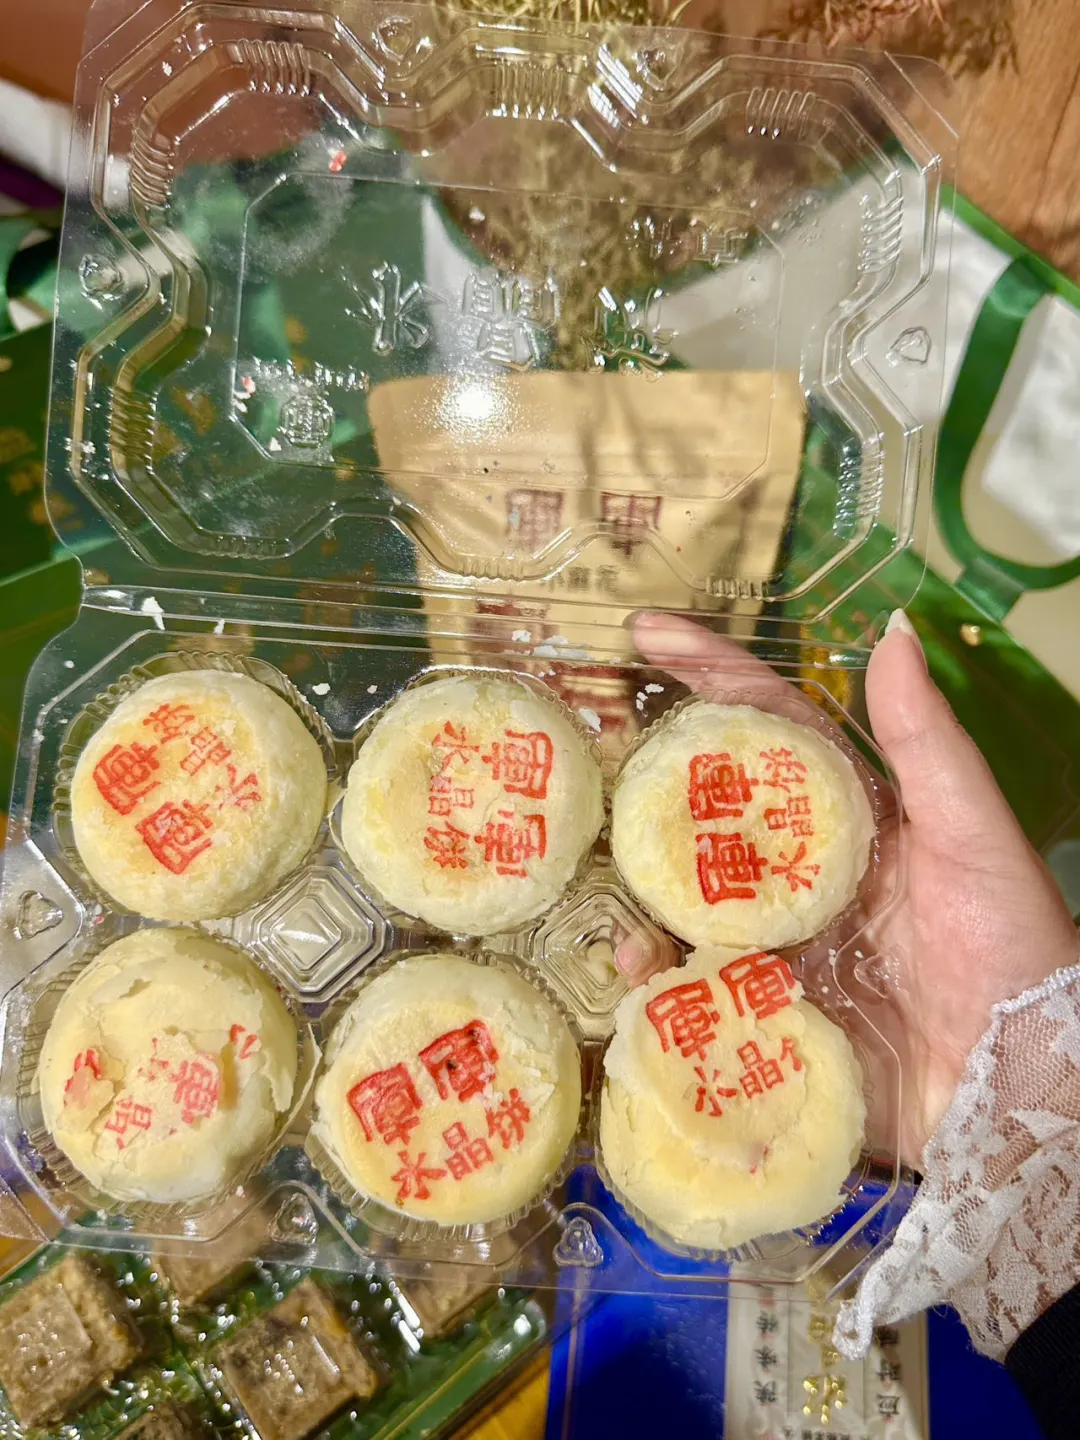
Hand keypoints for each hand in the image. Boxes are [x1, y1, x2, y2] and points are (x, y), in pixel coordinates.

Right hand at [616, 611, 1077, 1165]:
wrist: (1019, 1087)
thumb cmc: (1010, 947)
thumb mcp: (974, 835)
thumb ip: (927, 743)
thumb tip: (893, 633)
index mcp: (846, 817)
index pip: (768, 728)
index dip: (711, 676)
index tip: (647, 632)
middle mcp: (798, 872)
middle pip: (705, 810)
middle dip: (640, 777)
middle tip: (577, 748)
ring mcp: (773, 943)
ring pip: (683, 896)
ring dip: (635, 880)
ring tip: (587, 863)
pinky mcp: (760, 1011)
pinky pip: (689, 987)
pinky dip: (655, 978)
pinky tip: (634, 968)